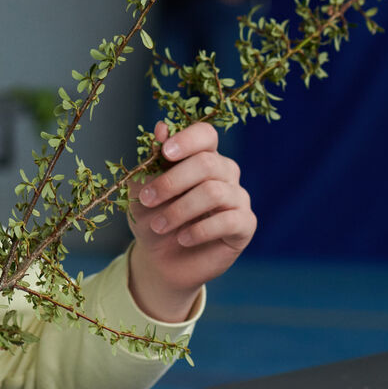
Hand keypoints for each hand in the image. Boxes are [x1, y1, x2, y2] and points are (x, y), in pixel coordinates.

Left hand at [126, 122, 255, 320]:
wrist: (160, 261)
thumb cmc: (152, 218)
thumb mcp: (142, 191)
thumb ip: (151, 162)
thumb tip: (161, 128)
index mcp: (202, 156)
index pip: (206, 135)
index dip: (188, 139)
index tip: (165, 152)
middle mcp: (225, 173)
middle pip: (207, 163)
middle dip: (172, 182)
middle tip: (147, 199)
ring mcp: (238, 198)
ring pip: (214, 192)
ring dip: (180, 210)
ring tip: (159, 226)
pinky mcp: (245, 225)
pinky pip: (230, 220)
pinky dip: (201, 230)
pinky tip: (182, 239)